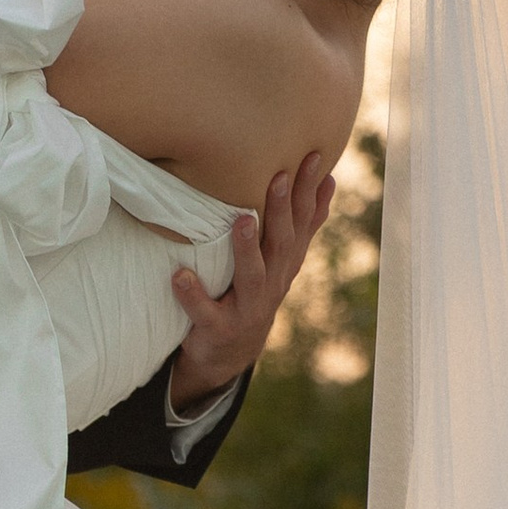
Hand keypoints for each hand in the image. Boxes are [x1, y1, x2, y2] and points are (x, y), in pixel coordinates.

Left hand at [170, 154, 334, 405]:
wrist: (231, 352)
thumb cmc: (253, 291)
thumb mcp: (282, 259)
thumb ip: (302, 224)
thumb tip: (328, 180)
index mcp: (286, 263)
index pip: (302, 222)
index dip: (310, 191)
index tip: (314, 156)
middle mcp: (272, 283)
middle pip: (280, 244)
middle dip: (281, 211)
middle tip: (279, 176)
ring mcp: (247, 308)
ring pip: (251, 277)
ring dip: (246, 249)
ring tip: (241, 221)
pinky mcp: (219, 328)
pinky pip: (204, 312)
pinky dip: (192, 295)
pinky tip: (179, 276)